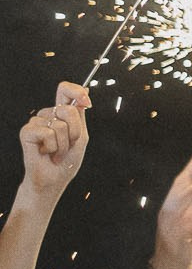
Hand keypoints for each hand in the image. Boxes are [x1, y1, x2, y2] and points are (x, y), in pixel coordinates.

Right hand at [19, 83, 89, 201]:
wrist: (54, 178)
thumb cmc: (67, 160)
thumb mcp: (81, 136)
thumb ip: (80, 114)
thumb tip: (86, 90)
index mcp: (61, 114)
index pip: (65, 90)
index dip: (76, 90)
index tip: (87, 102)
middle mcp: (48, 115)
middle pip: (67, 109)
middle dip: (75, 132)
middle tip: (68, 145)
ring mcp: (36, 122)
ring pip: (60, 125)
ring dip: (64, 144)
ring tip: (56, 151)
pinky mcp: (27, 131)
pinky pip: (48, 133)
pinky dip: (53, 147)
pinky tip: (46, 152)